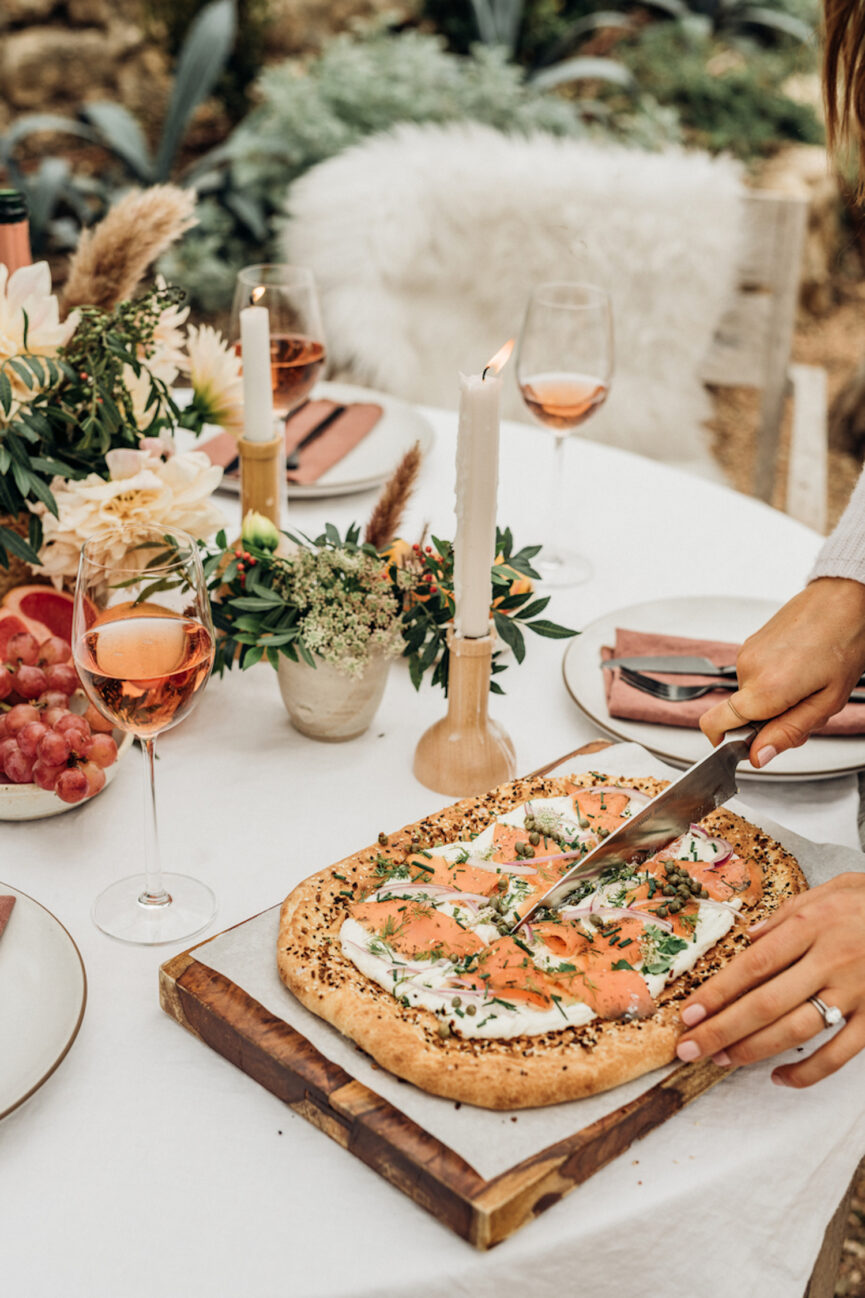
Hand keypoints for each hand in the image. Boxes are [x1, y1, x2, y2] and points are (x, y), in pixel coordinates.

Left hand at [675, 874, 864, 1085]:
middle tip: (688, 1049)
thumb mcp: (832, 889)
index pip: (753, 964)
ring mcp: (857, 993)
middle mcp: (831, 960)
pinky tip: (780, 1077)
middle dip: (722, 1030)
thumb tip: (749, 938)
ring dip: (753, 1050)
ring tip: (721, 1060)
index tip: (689, 1012)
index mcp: (813, 925)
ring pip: (797, 1030)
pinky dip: (808, 1071)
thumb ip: (787, 914)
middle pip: (766, 1003)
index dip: (717, 992)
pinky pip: (841, 1054)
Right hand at [700, 578, 864, 766]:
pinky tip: (799, 669)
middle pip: (740, 714)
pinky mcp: (751, 643)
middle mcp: (748, 668)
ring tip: (806, 684)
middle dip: (767, 722)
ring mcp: (747, 653)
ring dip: (773, 700)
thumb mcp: (826, 702)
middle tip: (803, 710)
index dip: (726, 743)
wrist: (844, 601)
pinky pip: (755, 675)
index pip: (715, 724)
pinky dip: (773, 681)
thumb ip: (788, 732)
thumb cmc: (844, 644)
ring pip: (750, 694)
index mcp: (764, 688)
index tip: (746, 747)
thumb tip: (759, 755)